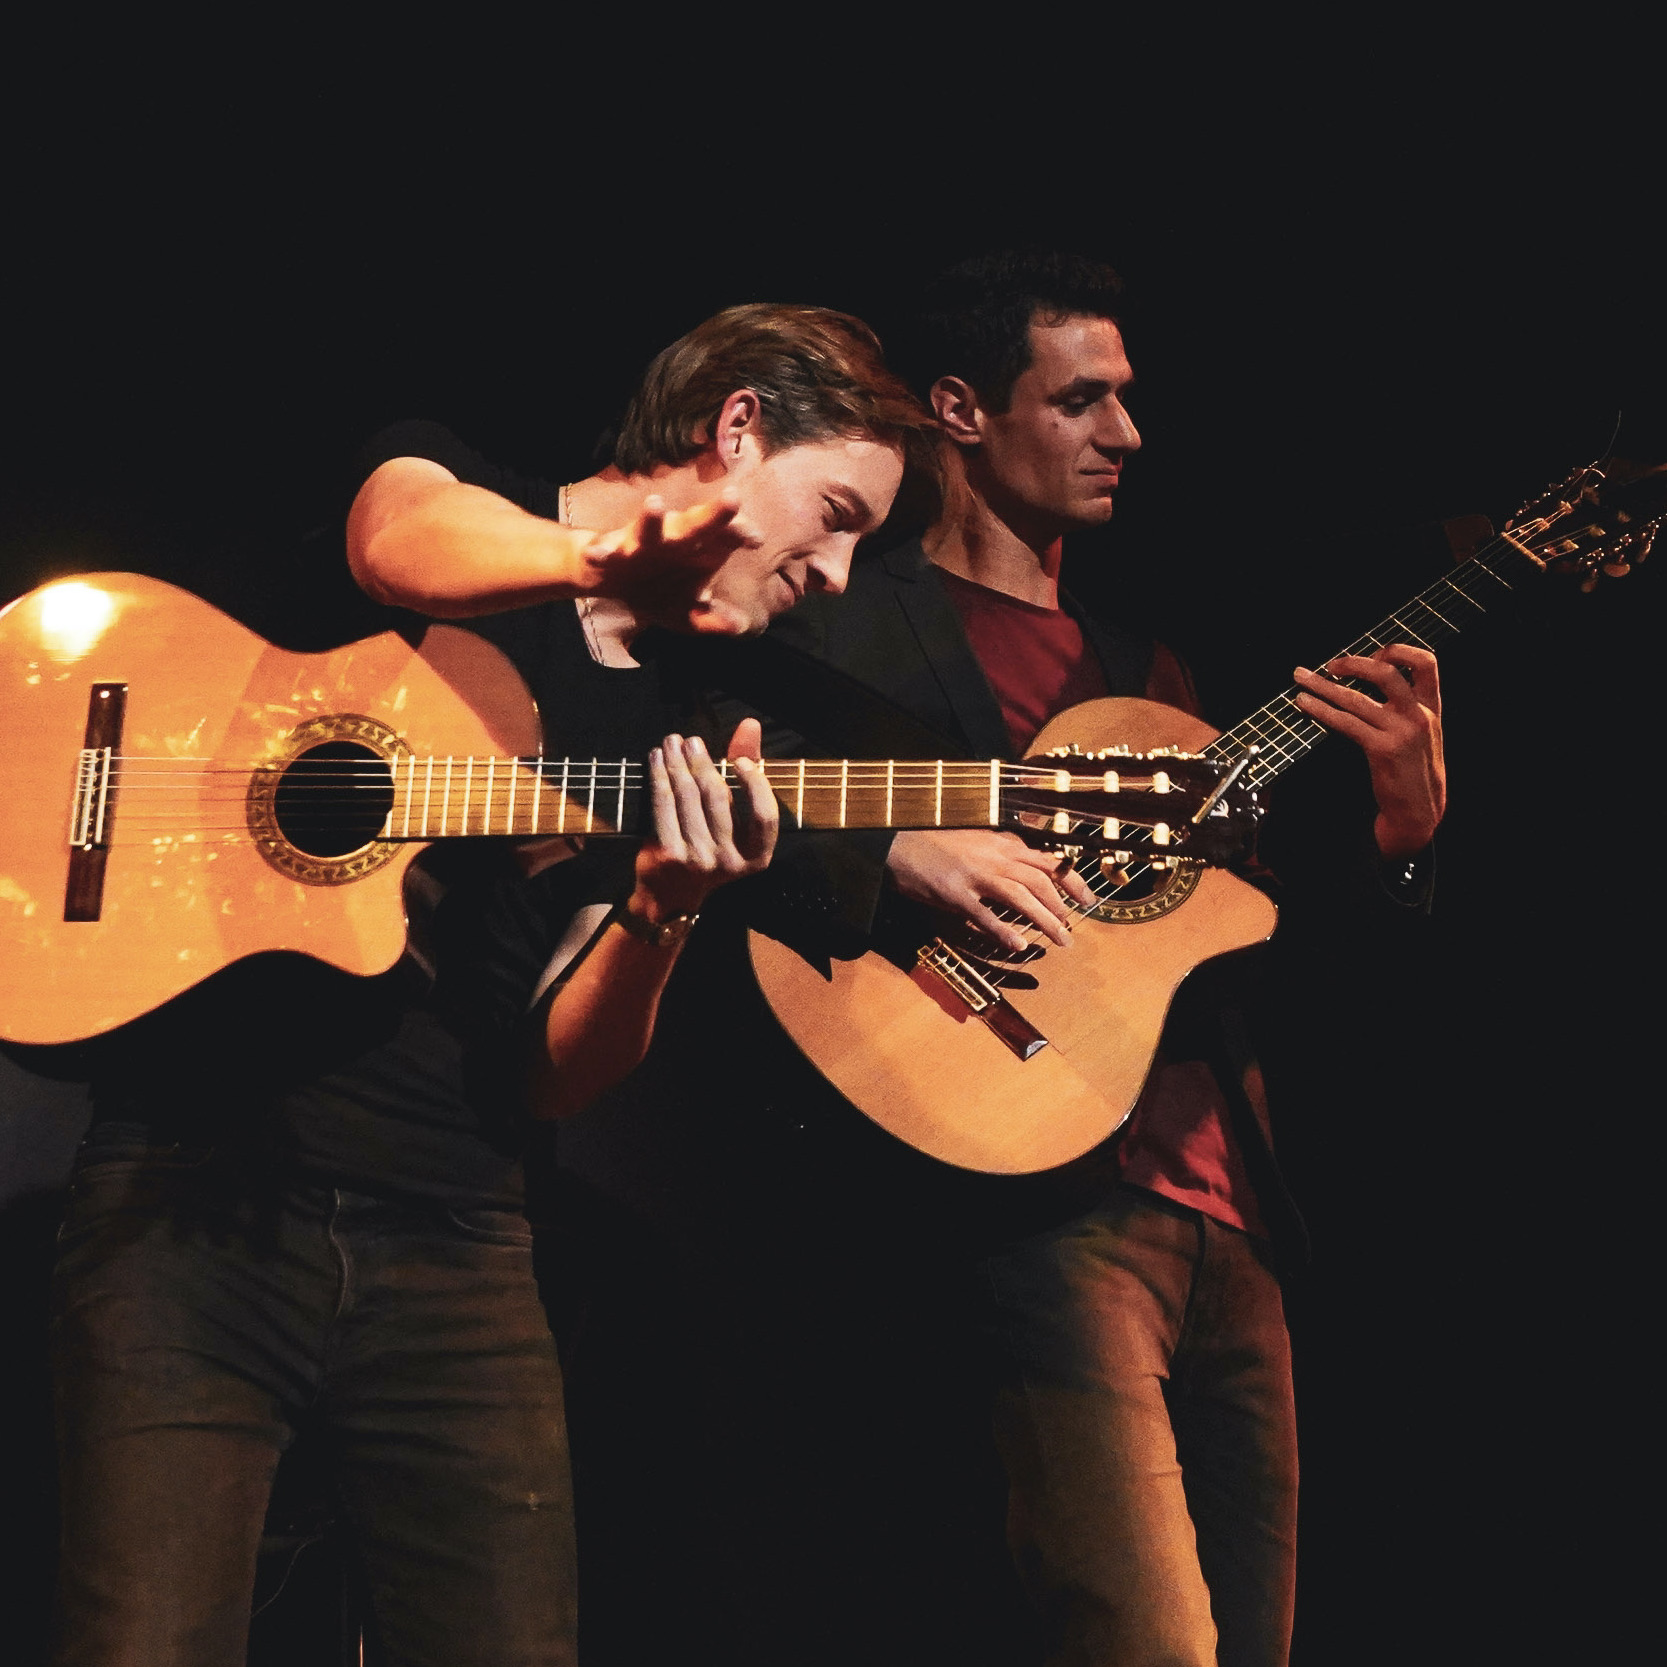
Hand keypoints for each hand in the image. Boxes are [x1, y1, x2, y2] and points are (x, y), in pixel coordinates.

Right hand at [581, 492, 761, 633]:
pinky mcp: (610, 552)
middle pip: (697, 525)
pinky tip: (598, 553)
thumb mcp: (687, 613)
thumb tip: (739, 626)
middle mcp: (673, 541)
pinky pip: (604, 552)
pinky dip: (600, 552)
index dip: (740, 535)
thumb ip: (712, 619)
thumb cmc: (657, 588)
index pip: (725, 538)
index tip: (756, 539)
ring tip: (654, 504)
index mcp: (697, 552)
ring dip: (652, 518)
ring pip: (649, 528)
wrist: (607, 574)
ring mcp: (641, 544)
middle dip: (714, 514)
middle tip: (733, 498)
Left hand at [629, 720, 778, 922]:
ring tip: (672, 743)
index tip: (740, 761)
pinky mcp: (669, 856)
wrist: (671, 895)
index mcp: (757, 857)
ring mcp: (698, 860)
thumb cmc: (711, 848)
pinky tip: (656, 760)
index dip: (755, 784)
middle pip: (718, 799)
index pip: (765, 816)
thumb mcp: (736, 820)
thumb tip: (750, 725)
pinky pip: (664, 806)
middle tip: (691, 740)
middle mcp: (730, 862)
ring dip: (677, 763)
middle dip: (703, 762)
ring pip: (688, 797)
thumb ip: (748, 773)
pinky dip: (659, 778)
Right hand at [885, 828, 1096, 953]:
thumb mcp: (977, 841)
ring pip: (1020, 898)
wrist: (898, 845)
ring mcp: (974, 875)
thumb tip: (1028, 864)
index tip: (1089, 899)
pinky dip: (1004, 931)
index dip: (1072, 881)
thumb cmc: (937, 846)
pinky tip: (1019, 945)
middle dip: (1062, 907)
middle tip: (1073, 929)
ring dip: (1044, 920)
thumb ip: (1003, 851)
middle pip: (1039, 881)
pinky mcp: (954, 893)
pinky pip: (984, 915)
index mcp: (1001, 845)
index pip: (1047, 861)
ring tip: (1060, 940)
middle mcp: (994, 857)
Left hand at [1292, 646, 1445, 858]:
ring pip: (1356, 698)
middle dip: (1354, 663)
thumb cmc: (1414, 768)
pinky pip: (1345, 722)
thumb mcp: (1422, 732)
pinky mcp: (1382, 749)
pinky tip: (1305, 704)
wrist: (1420, 808)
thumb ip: (1406, 706)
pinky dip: (1321, 710)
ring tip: (1300, 678)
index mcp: (1431, 706)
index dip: (1399, 651)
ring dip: (1323, 686)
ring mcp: (1401, 731)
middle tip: (1330, 664)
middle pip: (1386, 673)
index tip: (1374, 653)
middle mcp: (1419, 714)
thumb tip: (1372, 679)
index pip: (1426, 663)